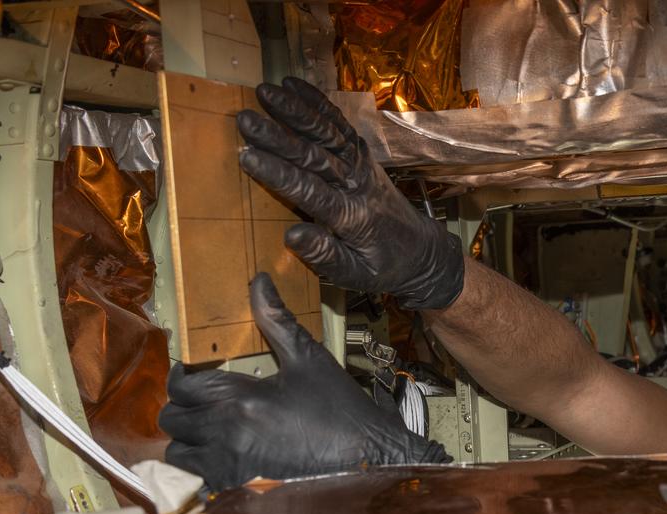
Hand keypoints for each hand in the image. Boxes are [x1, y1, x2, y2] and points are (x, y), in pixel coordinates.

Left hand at [160, 273, 449, 490]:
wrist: (368, 458)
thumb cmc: (340, 408)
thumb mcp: (310, 359)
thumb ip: (277, 321)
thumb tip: (258, 280)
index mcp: (239, 397)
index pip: (181, 385)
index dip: (181, 377)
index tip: (192, 375)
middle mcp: (225, 432)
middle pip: (172, 419)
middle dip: (184, 408)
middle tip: (204, 403)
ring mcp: (229, 465)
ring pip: (177, 453)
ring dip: (188, 441)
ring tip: (211, 431)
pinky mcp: (238, 489)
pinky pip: (197, 480)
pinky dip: (202, 468)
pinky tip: (225, 458)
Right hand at [236, 76, 463, 309]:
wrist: (421, 251)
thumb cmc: (382, 267)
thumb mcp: (355, 275)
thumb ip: (325, 256)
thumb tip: (292, 235)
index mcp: (352, 217)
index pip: (311, 192)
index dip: (278, 173)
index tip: (247, 156)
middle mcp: (358, 185)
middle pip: (316, 156)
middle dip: (279, 136)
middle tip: (246, 119)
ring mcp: (363, 165)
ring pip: (329, 133)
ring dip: (297, 111)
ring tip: (266, 90)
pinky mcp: (363, 155)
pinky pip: (340, 125)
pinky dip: (318, 104)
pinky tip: (294, 85)